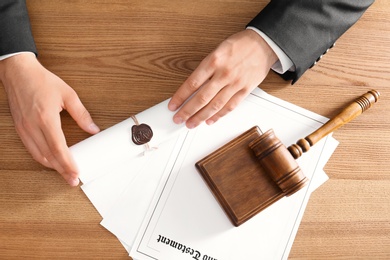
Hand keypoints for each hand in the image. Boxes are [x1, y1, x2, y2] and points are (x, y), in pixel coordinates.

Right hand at [0, 53, 99, 185]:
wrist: (18, 72)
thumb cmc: (42, 81)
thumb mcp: (68, 95)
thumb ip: (81, 114)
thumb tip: (93, 129)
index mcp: (45, 118)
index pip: (58, 148)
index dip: (67, 163)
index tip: (76, 173)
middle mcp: (32, 126)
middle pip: (48, 156)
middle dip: (61, 170)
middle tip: (73, 180)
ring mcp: (24, 129)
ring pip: (38, 155)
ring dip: (51, 166)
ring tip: (64, 173)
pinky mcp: (20, 129)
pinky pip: (31, 149)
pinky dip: (42, 158)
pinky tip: (51, 160)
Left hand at [168, 29, 277, 127]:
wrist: (264, 43)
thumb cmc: (240, 45)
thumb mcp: (218, 50)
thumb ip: (206, 69)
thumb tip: (192, 87)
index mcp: (214, 61)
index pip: (192, 83)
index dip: (180, 96)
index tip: (173, 105)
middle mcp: (224, 73)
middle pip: (202, 97)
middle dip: (187, 111)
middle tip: (178, 118)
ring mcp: (236, 83)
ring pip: (215, 105)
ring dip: (201, 117)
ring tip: (191, 123)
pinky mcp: (246, 90)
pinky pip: (230, 106)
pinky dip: (219, 115)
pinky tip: (210, 120)